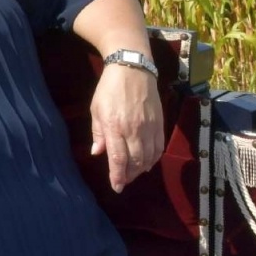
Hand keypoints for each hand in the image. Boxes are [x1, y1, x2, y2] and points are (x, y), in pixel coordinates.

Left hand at [89, 64, 164, 192]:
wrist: (133, 68)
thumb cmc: (109, 89)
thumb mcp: (96, 109)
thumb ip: (98, 133)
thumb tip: (97, 152)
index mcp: (114, 126)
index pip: (117, 158)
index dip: (118, 176)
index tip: (116, 187)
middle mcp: (133, 129)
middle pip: (135, 161)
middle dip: (129, 175)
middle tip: (123, 180)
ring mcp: (148, 126)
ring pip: (148, 157)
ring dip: (141, 169)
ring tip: (133, 173)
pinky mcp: (159, 123)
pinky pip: (159, 147)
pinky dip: (153, 158)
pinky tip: (147, 162)